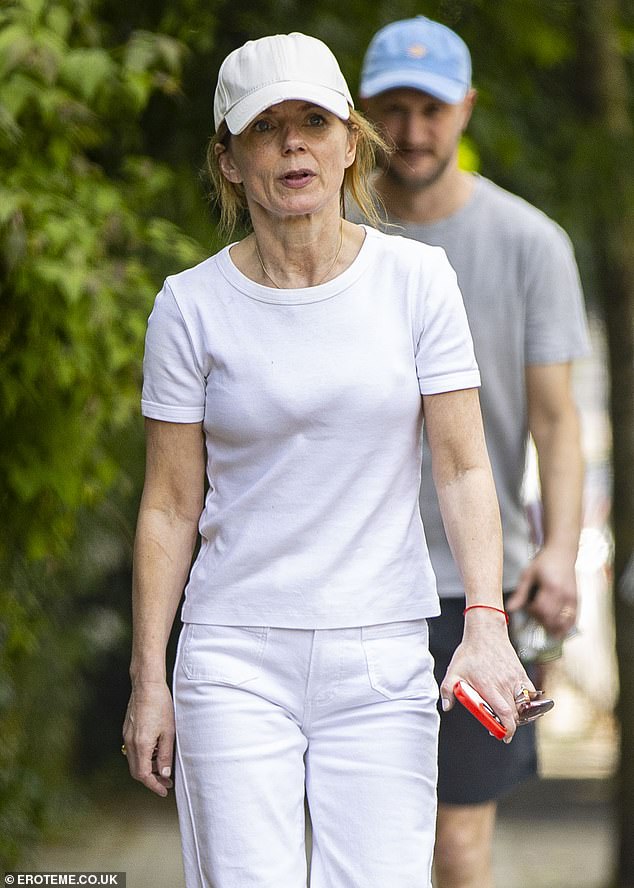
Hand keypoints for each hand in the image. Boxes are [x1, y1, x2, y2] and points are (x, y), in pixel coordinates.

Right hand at [122, 680, 174, 796]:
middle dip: (151, 779)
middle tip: (166, 782)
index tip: (164, 790)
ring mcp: (127, 735)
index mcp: (141, 745)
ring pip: (134, 761)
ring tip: (163, 766)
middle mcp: (130, 742)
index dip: (154, 786)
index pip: (144, 775)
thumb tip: (164, 774)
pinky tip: (156, 751)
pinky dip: (144, 756)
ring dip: (147, 767)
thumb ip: (166, 755)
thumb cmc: (160, 705)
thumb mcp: (169, 732)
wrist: (146, 685)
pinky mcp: (127, 729)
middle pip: (136, 771)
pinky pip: (133, 750)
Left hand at [439, 609, 534, 741]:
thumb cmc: (470, 652)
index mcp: (489, 686)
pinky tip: (519, 705)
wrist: (486, 632)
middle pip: (515, 713)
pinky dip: (527, 703)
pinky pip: (530, 693)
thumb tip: (447, 707)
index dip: (507, 728)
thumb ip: (448, 690)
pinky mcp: (521, 673)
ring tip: (509, 718)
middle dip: (510, 726)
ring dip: (519, 715)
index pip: (504, 713)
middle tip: (502, 730)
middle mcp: (504, 684)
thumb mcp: (453, 671)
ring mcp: (515, 678)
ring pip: (523, 705)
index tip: (503, 736)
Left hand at [506, 545, 577, 637]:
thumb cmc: (545, 562)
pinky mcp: (577, 601)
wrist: (562, 554)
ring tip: (544, 623)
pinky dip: (565, 627)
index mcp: (551, 587)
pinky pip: (572, 620)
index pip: (541, 610)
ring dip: (553, 627)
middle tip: (535, 614)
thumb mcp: (528, 574)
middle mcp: (564, 595)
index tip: (527, 607)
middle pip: (552, 618)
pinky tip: (557, 628)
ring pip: (563, 623)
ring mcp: (573, 599)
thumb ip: (520, 593)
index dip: (532, 613)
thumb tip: (510, 608)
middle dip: (541, 621)